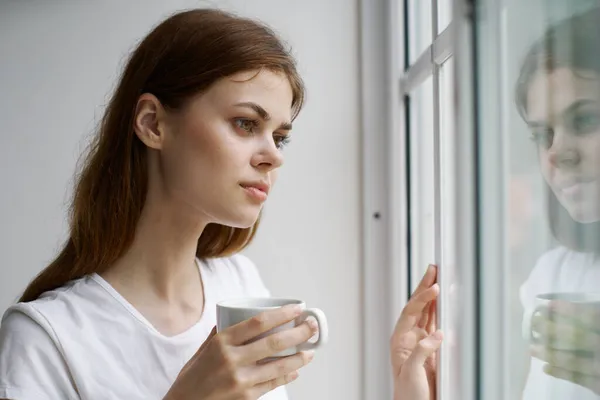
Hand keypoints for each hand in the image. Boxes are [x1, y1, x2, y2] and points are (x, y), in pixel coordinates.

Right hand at [164, 305, 317, 399]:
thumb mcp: (201, 351)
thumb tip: (234, 317)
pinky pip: (273, 384)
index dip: (281, 314)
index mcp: (221, 342)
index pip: (258, 322)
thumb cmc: (191, 379)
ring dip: (298, 357)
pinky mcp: (246, 398)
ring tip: (310, 351)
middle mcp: (232, 360)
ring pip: (278, 366)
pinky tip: (295, 371)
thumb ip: (219, 335)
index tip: (297, 309)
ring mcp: (240, 380)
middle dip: (298, 333)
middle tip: (311, 327)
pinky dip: (286, 377)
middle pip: (274, 342)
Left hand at [390, 265, 442, 399]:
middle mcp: (409, 337)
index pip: (411, 312)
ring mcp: (420, 341)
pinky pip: (435, 324)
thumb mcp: (410, 372)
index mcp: (400, 340)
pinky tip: (444, 302)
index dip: (422, 298)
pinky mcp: (431, 348)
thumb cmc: (407, 394)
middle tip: (433, 268)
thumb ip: (421, 352)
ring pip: (427, 312)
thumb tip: (437, 334)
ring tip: (439, 278)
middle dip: (424, 287)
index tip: (434, 288)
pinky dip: (440, 311)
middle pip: (417, 306)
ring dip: (432, 295)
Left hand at [530, 300, 599, 394]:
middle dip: (552, 330)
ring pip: (575, 360)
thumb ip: (594, 316)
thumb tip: (579, 308)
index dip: (569, 310)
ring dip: (550, 353)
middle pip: (577, 337)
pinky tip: (546, 367)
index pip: (591, 317)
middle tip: (534, 323)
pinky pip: (581, 379)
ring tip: (532, 347)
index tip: (548, 305)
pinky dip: (562, 373)